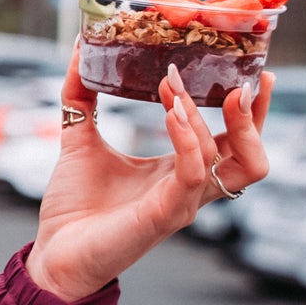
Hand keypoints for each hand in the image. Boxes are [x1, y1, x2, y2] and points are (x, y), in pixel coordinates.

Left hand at [27, 45, 271, 302]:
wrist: (53, 252)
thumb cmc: (74, 207)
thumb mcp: (81, 140)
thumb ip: (82, 98)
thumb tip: (78, 52)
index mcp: (180, 171)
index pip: (234, 140)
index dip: (250, 109)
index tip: (243, 70)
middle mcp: (189, 188)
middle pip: (251, 154)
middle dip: (252, 114)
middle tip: (236, 79)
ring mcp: (180, 203)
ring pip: (225, 159)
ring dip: (202, 116)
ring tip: (174, 87)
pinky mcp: (163, 215)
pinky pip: (192, 174)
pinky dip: (187, 139)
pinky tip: (169, 112)